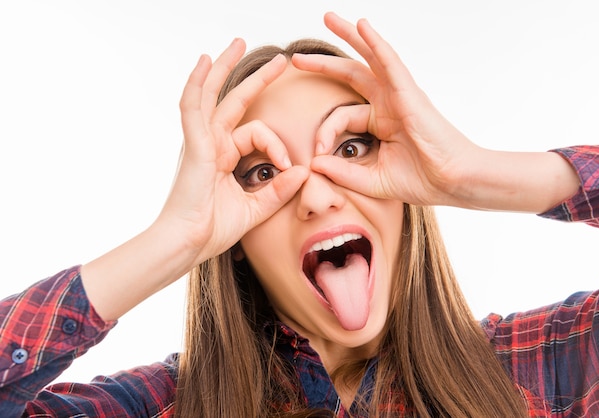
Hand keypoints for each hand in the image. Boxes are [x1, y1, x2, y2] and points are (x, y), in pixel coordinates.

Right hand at [158, 39, 308, 265]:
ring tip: (239, 42)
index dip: (277, 147)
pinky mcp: (193, 145)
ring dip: (225, 67)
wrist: (186, 246)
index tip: (287, 167)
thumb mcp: (255, 209)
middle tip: (280, 59)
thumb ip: (278, 191)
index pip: (256, 135)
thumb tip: (303, 171)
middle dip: (256, 78)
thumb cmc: (212, 230)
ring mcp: (200, 142)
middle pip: (234, 101)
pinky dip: (197, 83)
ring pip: (212, 94)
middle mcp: (211, 144)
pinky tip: (204, 61)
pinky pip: (192, 107)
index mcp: (224, 157)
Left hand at [292, 13, 482, 207]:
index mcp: (380, 122)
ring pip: (370, 57)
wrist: (452, 182)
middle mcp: (388, 103)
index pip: (341, 116)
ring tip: (328, 17)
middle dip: (324, 63)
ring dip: (349, 36)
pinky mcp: (409, 92)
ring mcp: (399, 94)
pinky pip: (389, 62)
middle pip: (352, 73)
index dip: (324, 132)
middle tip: (297, 58)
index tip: (317, 154)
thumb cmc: (422, 180)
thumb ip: (343, 172)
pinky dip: (376, 43)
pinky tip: (362, 26)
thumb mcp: (372, 180)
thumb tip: (313, 163)